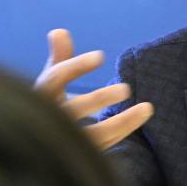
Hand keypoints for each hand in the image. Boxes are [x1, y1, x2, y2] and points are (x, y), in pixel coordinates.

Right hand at [35, 29, 152, 149]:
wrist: (38, 143)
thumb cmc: (49, 103)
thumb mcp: (52, 79)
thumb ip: (60, 57)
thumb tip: (60, 31)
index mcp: (40, 96)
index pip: (55, 79)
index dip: (76, 67)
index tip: (100, 56)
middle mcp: (50, 120)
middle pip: (75, 109)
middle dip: (100, 98)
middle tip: (126, 88)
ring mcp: (65, 141)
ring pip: (95, 134)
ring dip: (123, 122)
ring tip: (148, 107)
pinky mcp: (80, 154)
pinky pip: (106, 143)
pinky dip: (125, 129)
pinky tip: (142, 115)